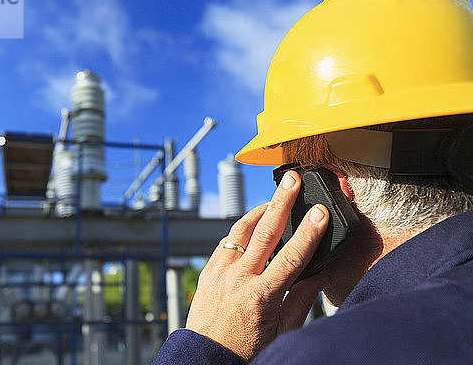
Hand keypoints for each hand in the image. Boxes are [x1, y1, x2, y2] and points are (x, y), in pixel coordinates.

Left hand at [185, 171, 330, 360]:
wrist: (206, 358)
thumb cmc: (245, 350)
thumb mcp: (281, 331)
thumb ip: (301, 300)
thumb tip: (320, 276)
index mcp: (261, 297)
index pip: (291, 258)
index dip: (309, 233)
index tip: (320, 212)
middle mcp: (238, 279)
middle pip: (264, 232)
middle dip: (280, 201)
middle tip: (291, 179)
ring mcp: (220, 272)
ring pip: (241, 230)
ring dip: (259, 211)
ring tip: (274, 199)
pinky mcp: (208, 271)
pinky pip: (226, 242)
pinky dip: (241, 230)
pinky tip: (252, 225)